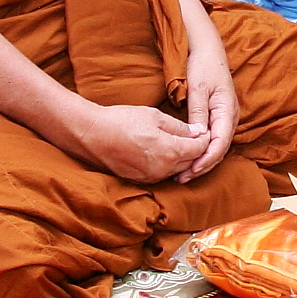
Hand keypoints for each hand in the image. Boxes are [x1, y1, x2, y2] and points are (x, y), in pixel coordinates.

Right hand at [66, 102, 206, 183]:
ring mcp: (152, 177)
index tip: (203, 130)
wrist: (91, 134)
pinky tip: (162, 152)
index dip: (205, 138)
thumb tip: (197, 132)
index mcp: (170, 151)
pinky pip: (162, 174)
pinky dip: (167, 165)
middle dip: (195, 150)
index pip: (200, 149)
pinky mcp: (141, 180)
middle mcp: (163, 169)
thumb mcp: (154, 116)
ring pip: (177, 170)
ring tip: (178, 143)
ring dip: (182, 159)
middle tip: (194, 136)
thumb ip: (179, 127)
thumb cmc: (122, 121)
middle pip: (191, 162)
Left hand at [178, 0, 239, 181]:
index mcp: (227, 111)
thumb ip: (198, 113)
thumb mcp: (197, 88)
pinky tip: (188, 158)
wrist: (208, 50)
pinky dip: (201, 152)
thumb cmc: (203, 66)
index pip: (219, 143)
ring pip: (216, 147)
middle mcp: (229, 118)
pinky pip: (212, 140)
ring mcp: (225, 118)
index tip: (190, 171)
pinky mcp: (217, 117)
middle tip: (181, 179)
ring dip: (201, 161)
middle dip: (202, 166)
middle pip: (219, 150)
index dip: (205, 160)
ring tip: (182, 174)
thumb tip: (198, 138)